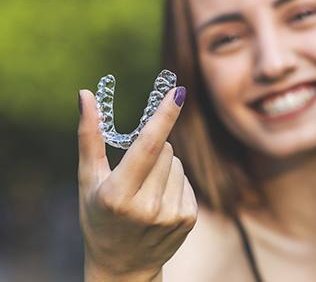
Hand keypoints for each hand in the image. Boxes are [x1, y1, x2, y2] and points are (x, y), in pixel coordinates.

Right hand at [77, 87, 196, 280]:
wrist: (122, 266)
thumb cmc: (98, 217)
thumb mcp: (88, 180)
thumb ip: (89, 136)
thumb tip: (86, 95)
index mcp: (118, 195)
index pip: (147, 146)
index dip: (164, 116)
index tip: (178, 91)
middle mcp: (147, 207)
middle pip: (165, 149)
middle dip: (152, 149)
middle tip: (135, 173)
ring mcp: (171, 215)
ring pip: (177, 163)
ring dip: (164, 167)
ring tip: (146, 192)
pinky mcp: (188, 219)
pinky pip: (186, 180)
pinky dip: (174, 183)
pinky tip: (159, 202)